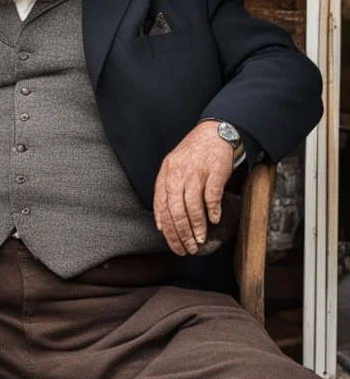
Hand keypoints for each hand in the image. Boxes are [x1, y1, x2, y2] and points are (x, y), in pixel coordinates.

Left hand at [153, 119, 234, 255]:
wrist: (215, 130)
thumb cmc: (195, 152)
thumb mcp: (174, 167)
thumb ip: (167, 191)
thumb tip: (162, 222)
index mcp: (166, 173)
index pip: (162, 206)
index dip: (166, 228)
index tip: (172, 242)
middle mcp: (178, 173)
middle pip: (176, 210)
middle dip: (181, 233)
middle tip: (187, 248)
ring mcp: (196, 171)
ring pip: (192, 206)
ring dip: (196, 227)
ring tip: (200, 240)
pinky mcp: (215, 170)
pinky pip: (212, 195)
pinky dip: (213, 210)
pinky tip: (214, 220)